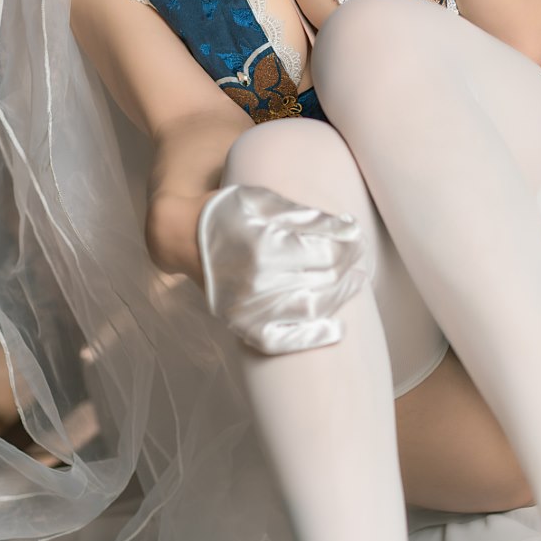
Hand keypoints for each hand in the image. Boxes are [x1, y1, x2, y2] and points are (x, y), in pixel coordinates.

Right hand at [196, 181, 371, 354]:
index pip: (327, 250)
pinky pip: (282, 339)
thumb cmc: (227, 210)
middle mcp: (258, 281)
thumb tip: (350, 230)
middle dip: (348, 267)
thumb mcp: (262, 200)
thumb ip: (305, 215)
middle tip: (359, 259)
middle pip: (324, 278)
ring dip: (341, 296)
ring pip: (312, 308)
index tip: (357, 238)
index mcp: (265, 245)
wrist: (182, 234)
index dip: (349, 245)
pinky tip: (336, 327)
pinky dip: (311, 336)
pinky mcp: (242, 324)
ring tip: (354, 282)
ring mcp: (249, 307)